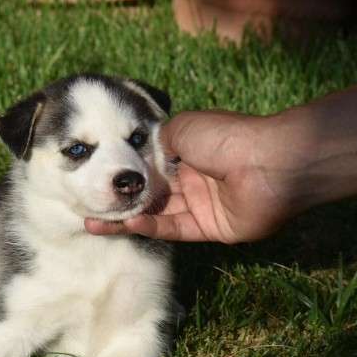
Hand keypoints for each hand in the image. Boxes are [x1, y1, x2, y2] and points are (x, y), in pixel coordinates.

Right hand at [85, 111, 302, 242]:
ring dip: (126, 218)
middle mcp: (192, 178)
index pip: (150, 166)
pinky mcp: (209, 228)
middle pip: (150, 193)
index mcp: (188, 150)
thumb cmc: (225, 137)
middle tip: (88, 205)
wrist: (268, 164)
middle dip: (120, 199)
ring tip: (93, 221)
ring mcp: (201, 204)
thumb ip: (157, 141)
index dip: (125, 173)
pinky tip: (126, 224)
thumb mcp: (183, 127)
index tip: (98, 177)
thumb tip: (141, 157)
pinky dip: (149, 228)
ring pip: (157, 214)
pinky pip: (173, 229)